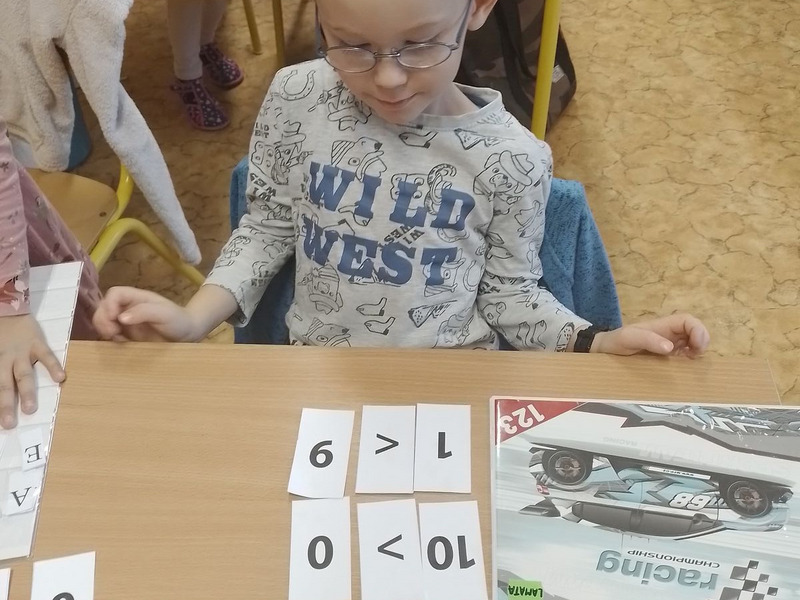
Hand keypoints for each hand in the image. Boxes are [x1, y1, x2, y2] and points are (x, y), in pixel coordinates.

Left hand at [0, 314, 64, 428]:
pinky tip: (61, 378)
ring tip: (31, 409)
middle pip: (4, 386)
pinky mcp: (36, 343)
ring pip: (23, 375)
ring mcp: (21, 352)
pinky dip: (53, 367)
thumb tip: (3, 383)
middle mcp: (5, 360)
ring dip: (26, 393)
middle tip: (9, 424)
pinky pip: (46, 356)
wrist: (6, 308)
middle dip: (6, 405)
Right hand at [92, 286, 198, 341]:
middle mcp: (128, 307)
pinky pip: (111, 334)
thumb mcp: (164, 314)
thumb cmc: (178, 320)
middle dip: (102, 319)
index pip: (115, 294)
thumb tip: (121, 317)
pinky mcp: (127, 334)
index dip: (109, 304)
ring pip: (104, 320)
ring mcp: (126, 321)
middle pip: (104, 307)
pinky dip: (110, 339)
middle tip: (112, 333)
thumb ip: (144, 312)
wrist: (187, 335)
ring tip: (116, 338)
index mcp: (137, 297)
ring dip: (104, 328)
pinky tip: (121, 343)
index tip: (113, 318)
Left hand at [591, 314, 709, 356]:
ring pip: (693, 345)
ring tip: (692, 362)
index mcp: (663, 325)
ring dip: (698, 352)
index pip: (688, 321)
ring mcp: (670, 347)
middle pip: (695, 332)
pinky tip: (685, 368)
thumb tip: (670, 347)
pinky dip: (690, 362)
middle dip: (702, 342)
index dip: (698, 330)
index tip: (696, 346)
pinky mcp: (667, 359)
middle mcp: (670, 334)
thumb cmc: (616, 341)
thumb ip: (648, 340)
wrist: (605, 351)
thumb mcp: (628, 338)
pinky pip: (684, 358)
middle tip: (696, 356)